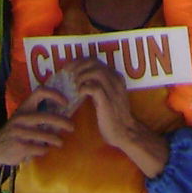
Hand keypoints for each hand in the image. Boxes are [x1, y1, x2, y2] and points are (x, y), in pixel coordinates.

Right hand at [0, 84, 72, 169]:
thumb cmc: (16, 130)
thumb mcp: (23, 118)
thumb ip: (39, 114)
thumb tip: (64, 114)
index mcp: (24, 107)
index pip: (40, 92)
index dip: (55, 94)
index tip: (66, 102)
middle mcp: (21, 117)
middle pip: (46, 116)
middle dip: (62, 122)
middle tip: (71, 127)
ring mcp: (19, 132)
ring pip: (44, 135)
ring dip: (55, 139)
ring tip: (60, 142)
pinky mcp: (19, 146)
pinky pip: (39, 148)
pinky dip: (44, 150)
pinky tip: (44, 150)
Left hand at [69, 59, 170, 174]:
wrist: (124, 132)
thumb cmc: (112, 116)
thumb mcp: (106, 96)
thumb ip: (96, 86)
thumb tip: (78, 79)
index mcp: (115, 77)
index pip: (95, 60)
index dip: (79, 62)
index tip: (68, 68)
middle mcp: (116, 80)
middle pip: (94, 63)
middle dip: (77, 66)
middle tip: (67, 74)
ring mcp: (113, 90)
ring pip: (95, 72)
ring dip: (80, 76)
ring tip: (73, 84)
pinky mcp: (107, 101)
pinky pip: (94, 87)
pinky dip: (83, 87)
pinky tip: (79, 93)